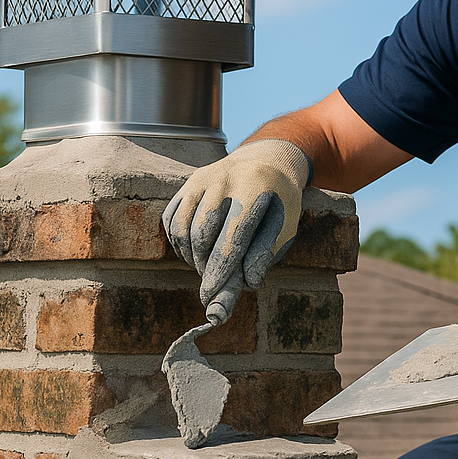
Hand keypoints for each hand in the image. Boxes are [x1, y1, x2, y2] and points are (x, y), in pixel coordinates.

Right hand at [162, 139, 310, 323]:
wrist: (266, 163)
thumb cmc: (278, 203)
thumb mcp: (285, 225)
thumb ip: (266, 254)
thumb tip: (247, 283)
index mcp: (255, 187)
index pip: (232, 238)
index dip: (220, 271)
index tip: (212, 295)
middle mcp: (224, 178)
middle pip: (202, 234)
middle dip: (204, 266)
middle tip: (212, 284)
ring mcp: (202, 178)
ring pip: (183, 229)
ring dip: (191, 257)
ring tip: (208, 266)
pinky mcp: (187, 183)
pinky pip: (172, 220)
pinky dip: (179, 243)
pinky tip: (196, 251)